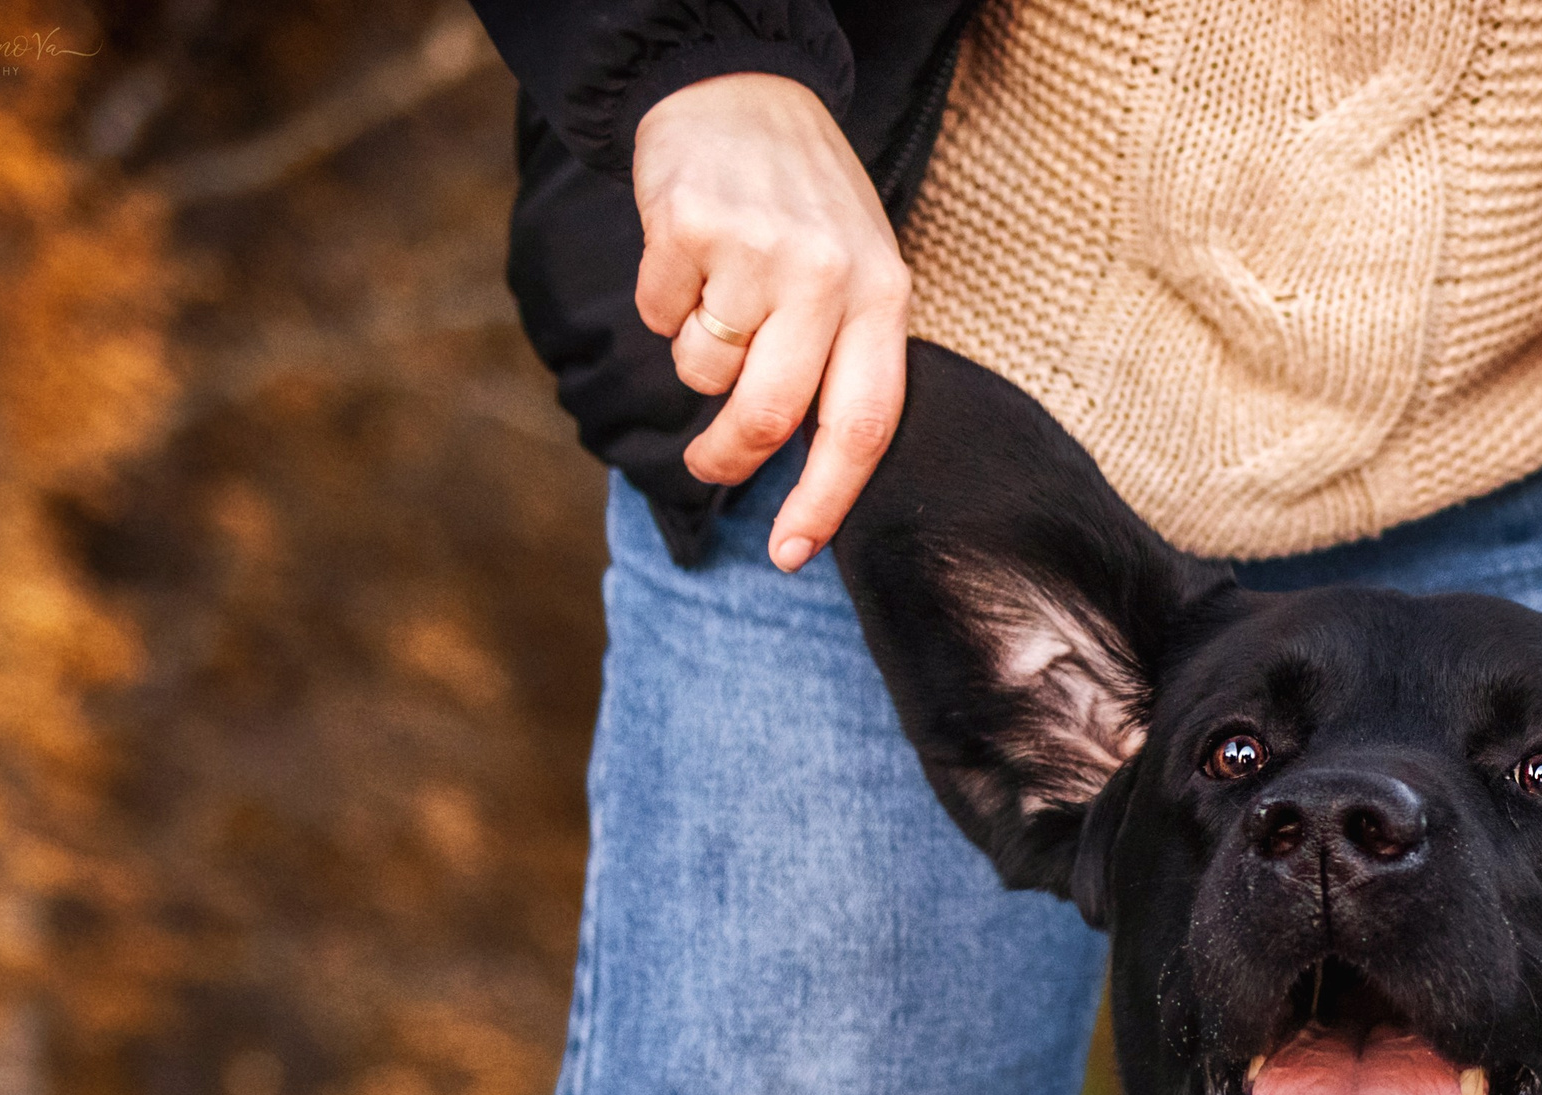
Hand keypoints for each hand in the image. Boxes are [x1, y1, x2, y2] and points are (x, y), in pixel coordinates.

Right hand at [632, 73, 911, 570]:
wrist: (739, 91)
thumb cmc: (804, 205)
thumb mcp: (857, 270)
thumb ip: (843, 358)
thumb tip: (807, 469)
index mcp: (884, 295)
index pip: (863, 424)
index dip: (824, 501)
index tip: (790, 555)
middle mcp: (827, 275)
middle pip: (767, 416)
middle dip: (727, 457)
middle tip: (711, 465)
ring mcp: (756, 251)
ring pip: (702, 371)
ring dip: (695, 354)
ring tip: (717, 295)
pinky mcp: (687, 228)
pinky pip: (657, 317)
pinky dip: (661, 301)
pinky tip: (687, 255)